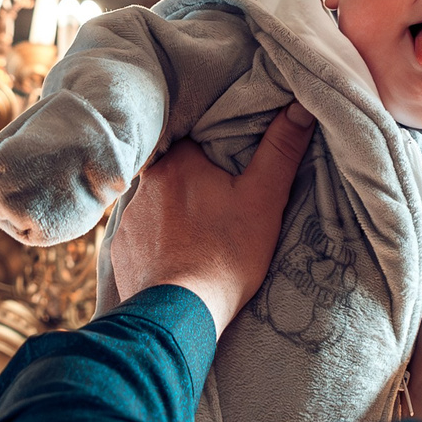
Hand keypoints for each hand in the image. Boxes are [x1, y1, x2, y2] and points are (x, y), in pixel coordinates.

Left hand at [110, 104, 315, 332]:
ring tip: (200, 230)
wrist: (182, 315)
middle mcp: (146, 185)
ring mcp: (129, 220)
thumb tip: (300, 107)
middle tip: (220, 197)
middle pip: (175, 169)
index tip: (230, 159)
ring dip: (175, 211)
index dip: (215, 145)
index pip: (195, 136)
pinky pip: (142, 235)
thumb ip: (281, 150)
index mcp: (179, 162)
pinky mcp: (122, 252)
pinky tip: (178, 255)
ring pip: (157, 203)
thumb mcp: (264, 199)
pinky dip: (158, 241)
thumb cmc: (226, 254)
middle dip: (195, 179)